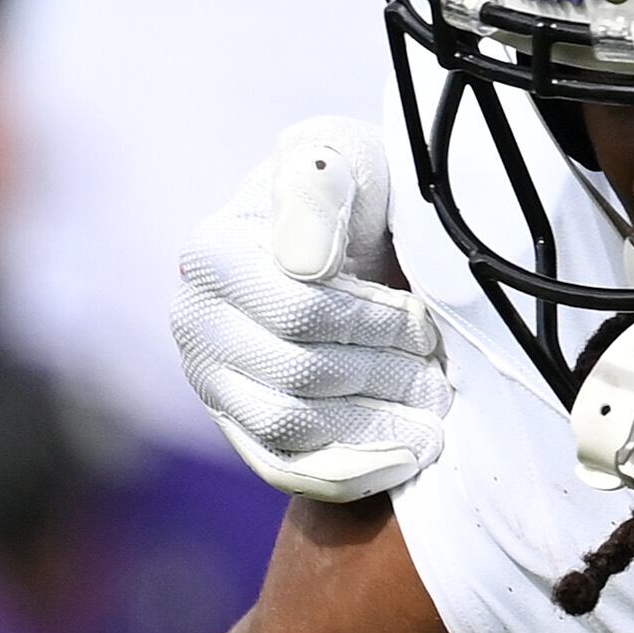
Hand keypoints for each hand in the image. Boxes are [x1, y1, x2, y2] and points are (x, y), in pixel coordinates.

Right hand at [173, 114, 448, 502]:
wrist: (360, 251)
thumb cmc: (359, 201)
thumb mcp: (347, 162)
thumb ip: (321, 184)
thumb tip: (302, 262)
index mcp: (213, 252)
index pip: (301, 312)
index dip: (376, 323)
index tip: (423, 318)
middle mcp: (194, 319)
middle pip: (300, 373)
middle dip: (385, 375)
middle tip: (439, 371)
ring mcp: (211, 380)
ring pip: (294, 425)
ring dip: (376, 423)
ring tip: (433, 409)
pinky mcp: (238, 429)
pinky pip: (288, 468)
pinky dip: (353, 470)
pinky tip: (408, 455)